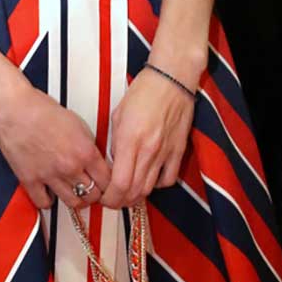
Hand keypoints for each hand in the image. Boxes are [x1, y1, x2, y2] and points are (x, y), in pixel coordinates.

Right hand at [0, 77, 110, 212]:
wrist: (15, 108)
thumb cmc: (42, 110)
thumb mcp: (78, 124)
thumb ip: (89, 146)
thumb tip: (95, 160)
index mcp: (85, 151)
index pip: (108, 180)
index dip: (109, 184)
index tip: (106, 184)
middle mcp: (70, 166)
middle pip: (93, 195)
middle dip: (95, 193)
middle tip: (91, 190)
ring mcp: (50, 175)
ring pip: (73, 203)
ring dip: (76, 200)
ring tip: (74, 193)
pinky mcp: (30, 180)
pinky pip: (45, 203)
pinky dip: (49, 201)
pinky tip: (50, 192)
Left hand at [105, 69, 195, 210]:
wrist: (172, 80)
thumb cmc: (142, 92)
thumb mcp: (117, 116)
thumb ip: (114, 143)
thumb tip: (113, 163)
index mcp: (129, 141)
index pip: (119, 184)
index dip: (109, 198)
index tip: (103, 197)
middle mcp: (148, 151)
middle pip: (133, 192)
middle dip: (119, 202)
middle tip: (112, 200)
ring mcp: (165, 153)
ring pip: (149, 190)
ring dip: (136, 197)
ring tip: (127, 194)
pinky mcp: (178, 151)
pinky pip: (167, 180)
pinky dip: (156, 185)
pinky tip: (149, 179)